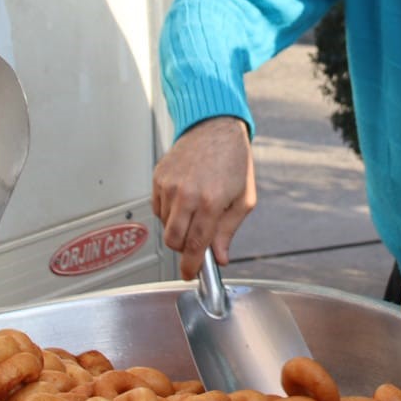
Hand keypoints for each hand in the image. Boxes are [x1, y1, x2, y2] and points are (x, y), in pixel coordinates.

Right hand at [151, 116, 255, 279]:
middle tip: (194, 243)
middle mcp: (187, 194)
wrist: (215, 127)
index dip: (191, 265)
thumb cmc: (233, 159)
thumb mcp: (243, 198)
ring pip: (164, 225)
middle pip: (173, 240)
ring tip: (194, 209)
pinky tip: (183, 198)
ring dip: (177, 226)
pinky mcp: (158, 177)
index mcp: (211, 201)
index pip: (195, 245)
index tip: (189, 274)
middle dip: (182, 248)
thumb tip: (219, 256)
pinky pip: (157, 207)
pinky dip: (168, 210)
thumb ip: (228, 230)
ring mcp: (169, 185)